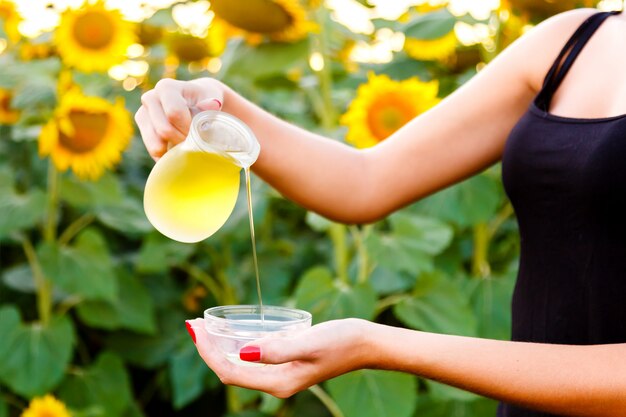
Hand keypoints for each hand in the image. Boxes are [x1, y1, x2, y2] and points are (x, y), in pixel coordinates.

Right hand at [135, 78, 223, 159]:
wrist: (194, 101)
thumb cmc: (204, 100)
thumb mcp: (211, 99)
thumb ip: (211, 105)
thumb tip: (213, 105)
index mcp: (166, 87)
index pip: (174, 113)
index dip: (188, 127)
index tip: (199, 130)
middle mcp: (150, 98)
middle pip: (164, 130)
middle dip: (182, 140)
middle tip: (195, 140)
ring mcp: (143, 114)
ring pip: (156, 144)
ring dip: (175, 150)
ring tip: (187, 144)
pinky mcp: (142, 129)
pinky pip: (153, 151)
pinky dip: (168, 155)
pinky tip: (178, 151)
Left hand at [186, 318, 372, 397]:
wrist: (366, 343)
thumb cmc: (342, 341)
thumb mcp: (310, 342)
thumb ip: (278, 349)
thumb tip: (244, 353)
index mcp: (279, 382)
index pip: (230, 372)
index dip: (209, 352)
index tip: (195, 330)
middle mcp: (276, 382)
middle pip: (230, 369)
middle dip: (208, 348)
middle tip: (191, 323)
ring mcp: (280, 373)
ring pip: (239, 363)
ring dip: (219, 345)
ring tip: (203, 326)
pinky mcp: (286, 361)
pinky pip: (252, 357)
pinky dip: (236, 343)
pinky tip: (232, 330)